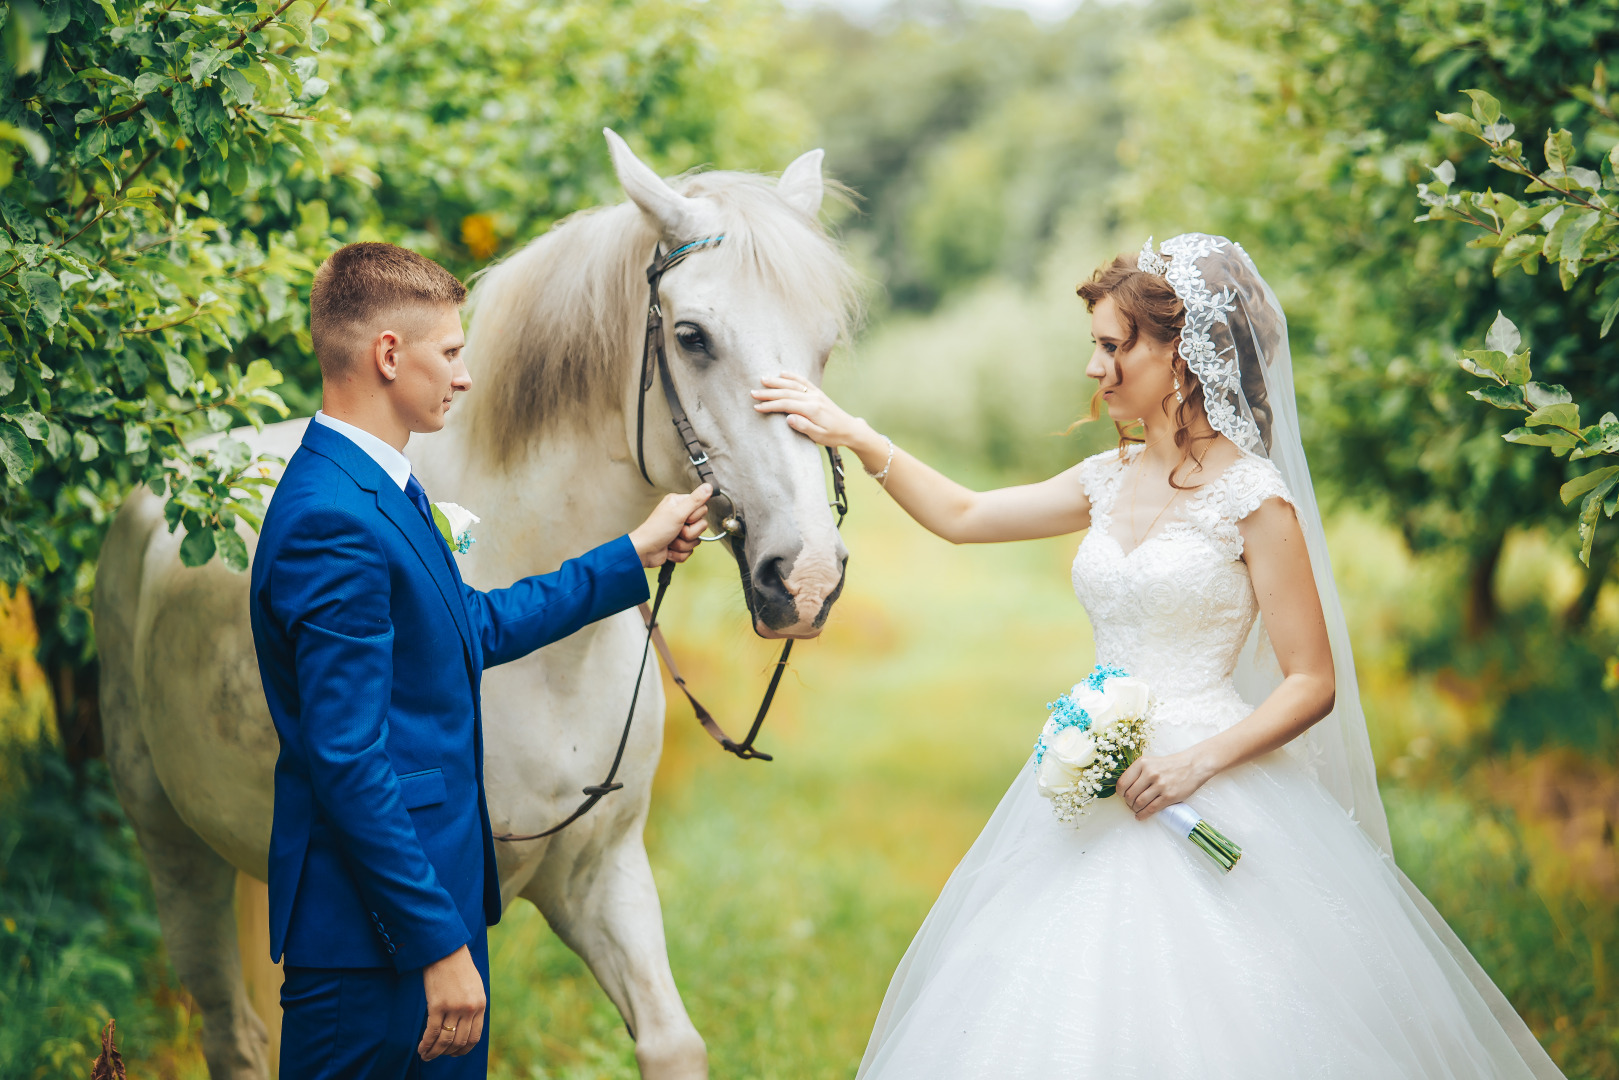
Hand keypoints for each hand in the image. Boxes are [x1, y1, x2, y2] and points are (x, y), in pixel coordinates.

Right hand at [418, 945, 485, 1059]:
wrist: (445, 950)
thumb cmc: (458, 967)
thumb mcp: (474, 987)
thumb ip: (472, 1006)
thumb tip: (465, 1027)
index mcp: (480, 1004)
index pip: (474, 1037)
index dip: (463, 1049)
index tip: (455, 1053)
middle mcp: (469, 1008)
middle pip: (459, 1041)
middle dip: (448, 1053)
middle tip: (438, 1055)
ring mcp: (453, 1007)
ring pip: (445, 1040)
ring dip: (435, 1052)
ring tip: (427, 1056)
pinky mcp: (437, 1005)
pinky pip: (432, 1032)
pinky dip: (426, 1044)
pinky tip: (422, 1049)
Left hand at [629, 484, 711, 566]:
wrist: (644, 552)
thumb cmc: (655, 531)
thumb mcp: (678, 513)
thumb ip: (695, 500)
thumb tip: (709, 486)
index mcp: (679, 504)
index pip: (702, 509)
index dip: (694, 517)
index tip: (683, 519)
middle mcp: (680, 516)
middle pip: (701, 526)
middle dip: (689, 533)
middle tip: (676, 531)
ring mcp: (679, 532)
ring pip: (696, 540)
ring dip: (682, 544)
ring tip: (670, 541)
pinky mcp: (679, 545)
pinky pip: (689, 551)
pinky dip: (679, 553)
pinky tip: (668, 550)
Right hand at [752, 374, 885, 464]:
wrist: (850, 429)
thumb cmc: (834, 436)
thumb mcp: (819, 437)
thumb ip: (804, 427)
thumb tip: (789, 418)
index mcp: (812, 410)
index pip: (786, 404)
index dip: (770, 405)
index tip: (757, 407)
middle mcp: (813, 398)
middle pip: (787, 392)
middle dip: (769, 393)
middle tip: (753, 393)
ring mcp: (816, 394)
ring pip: (793, 384)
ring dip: (777, 382)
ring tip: (763, 380)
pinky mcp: (818, 393)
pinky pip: (804, 381)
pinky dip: (792, 376)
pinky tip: (782, 373)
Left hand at [1116, 750, 1213, 820]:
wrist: (1192, 766)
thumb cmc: (1169, 765)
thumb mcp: (1150, 762)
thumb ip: (1137, 773)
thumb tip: (1123, 789)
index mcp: (1142, 763)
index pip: (1122, 782)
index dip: (1120, 793)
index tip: (1122, 796)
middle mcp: (1150, 773)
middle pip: (1130, 795)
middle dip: (1128, 803)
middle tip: (1130, 805)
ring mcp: (1160, 785)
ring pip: (1139, 803)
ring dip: (1135, 809)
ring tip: (1136, 810)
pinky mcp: (1169, 796)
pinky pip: (1151, 809)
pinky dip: (1143, 815)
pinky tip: (1140, 816)